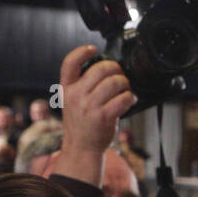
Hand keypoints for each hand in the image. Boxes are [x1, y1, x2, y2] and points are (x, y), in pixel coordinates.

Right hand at [58, 45, 133, 160]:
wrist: (81, 147)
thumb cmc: (80, 122)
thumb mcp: (71, 100)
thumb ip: (81, 84)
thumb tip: (105, 68)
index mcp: (67, 88)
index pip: (70, 63)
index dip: (82, 51)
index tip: (93, 49)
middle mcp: (76, 95)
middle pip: (100, 69)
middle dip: (116, 69)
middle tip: (119, 75)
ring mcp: (90, 106)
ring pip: (115, 83)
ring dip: (125, 83)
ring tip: (125, 89)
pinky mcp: (104, 117)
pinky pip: (123, 99)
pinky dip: (130, 97)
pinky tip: (130, 100)